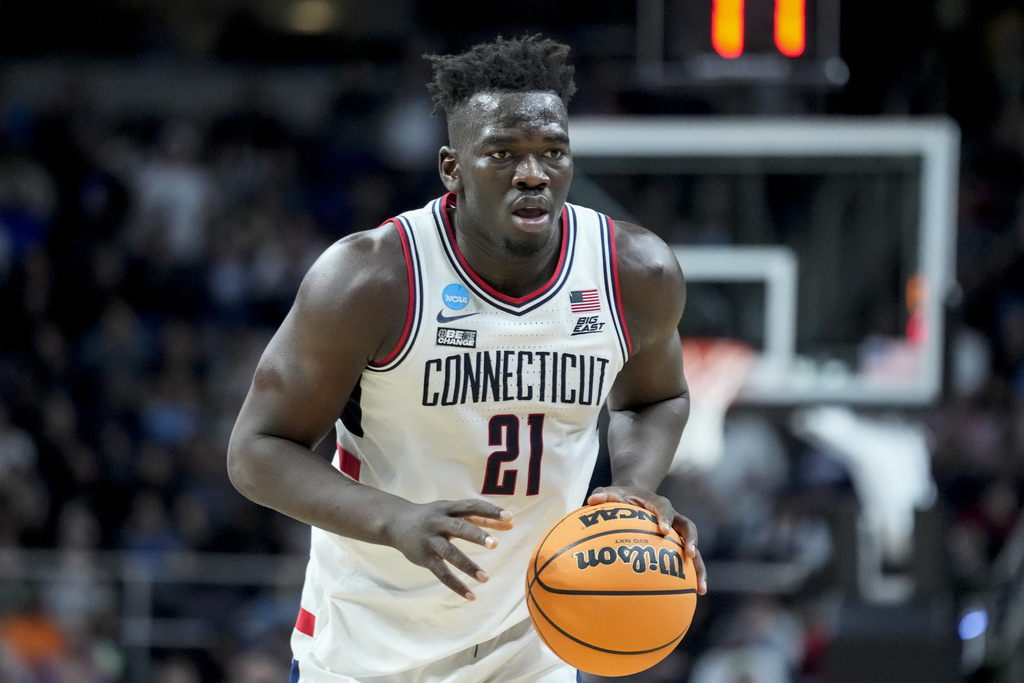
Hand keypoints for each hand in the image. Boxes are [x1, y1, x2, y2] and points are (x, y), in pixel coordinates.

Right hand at [387, 499, 513, 600]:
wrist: (396, 523)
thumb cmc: (433, 517)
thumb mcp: (453, 512)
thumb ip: (480, 518)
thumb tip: (510, 523)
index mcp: (448, 508)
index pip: (471, 507)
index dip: (490, 511)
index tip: (509, 517)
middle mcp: (438, 522)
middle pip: (459, 528)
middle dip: (477, 535)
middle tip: (495, 544)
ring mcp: (430, 540)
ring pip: (450, 553)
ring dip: (468, 566)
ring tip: (485, 578)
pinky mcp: (424, 558)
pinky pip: (441, 573)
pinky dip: (456, 585)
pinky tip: (471, 595)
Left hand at [588, 486, 706, 594]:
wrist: (635, 497)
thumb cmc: (621, 498)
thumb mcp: (611, 493)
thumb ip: (602, 494)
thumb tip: (592, 500)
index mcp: (657, 503)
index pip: (664, 508)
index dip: (665, 518)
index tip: (663, 529)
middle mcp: (672, 517)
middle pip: (687, 526)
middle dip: (691, 540)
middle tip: (691, 554)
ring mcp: (676, 532)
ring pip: (693, 547)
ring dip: (699, 566)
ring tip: (700, 588)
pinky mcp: (676, 544)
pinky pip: (687, 560)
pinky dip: (691, 576)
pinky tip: (693, 594)